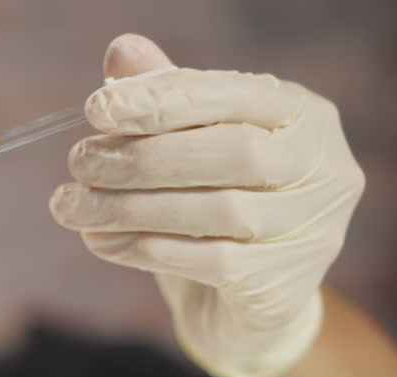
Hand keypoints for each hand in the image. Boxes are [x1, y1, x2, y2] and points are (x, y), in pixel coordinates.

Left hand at [50, 34, 364, 376]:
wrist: (243, 307)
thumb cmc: (214, 207)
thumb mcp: (190, 148)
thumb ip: (165, 97)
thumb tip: (123, 51)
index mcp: (304, 116)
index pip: (234, 95)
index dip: (162, 98)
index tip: (96, 109)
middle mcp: (324, 168)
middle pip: (231, 152)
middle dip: (142, 156)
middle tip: (79, 163)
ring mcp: (312, 230)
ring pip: (215, 209)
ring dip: (129, 206)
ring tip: (71, 206)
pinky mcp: (281, 284)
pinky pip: (206, 260)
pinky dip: (142, 247)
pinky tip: (100, 241)